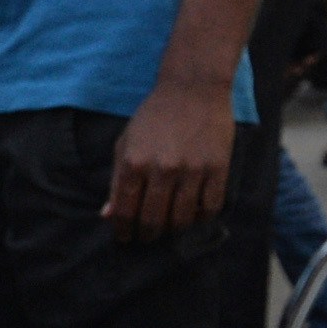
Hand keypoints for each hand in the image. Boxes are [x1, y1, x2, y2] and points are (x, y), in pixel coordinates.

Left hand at [106, 80, 234, 240]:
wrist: (192, 89)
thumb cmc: (153, 117)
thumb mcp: (125, 144)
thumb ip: (116, 181)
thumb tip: (108, 215)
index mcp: (133, 163)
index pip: (124, 210)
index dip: (122, 229)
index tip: (124, 237)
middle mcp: (162, 169)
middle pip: (153, 220)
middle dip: (147, 235)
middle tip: (146, 237)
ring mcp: (192, 170)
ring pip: (182, 218)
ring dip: (174, 229)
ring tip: (169, 227)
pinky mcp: (218, 168)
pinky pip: (210, 206)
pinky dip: (202, 216)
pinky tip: (194, 214)